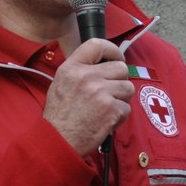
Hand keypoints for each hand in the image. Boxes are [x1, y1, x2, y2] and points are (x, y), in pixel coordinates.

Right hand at [44, 38, 132, 156]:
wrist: (58, 141)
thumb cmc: (59, 116)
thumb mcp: (60, 83)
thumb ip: (80, 71)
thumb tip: (103, 64)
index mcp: (72, 68)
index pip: (97, 44)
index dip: (112, 50)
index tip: (116, 58)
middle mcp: (86, 76)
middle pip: (121, 67)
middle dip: (119, 81)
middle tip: (110, 93)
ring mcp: (100, 92)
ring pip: (128, 87)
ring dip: (121, 99)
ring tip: (106, 109)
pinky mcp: (110, 109)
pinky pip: (127, 107)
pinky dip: (120, 117)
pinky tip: (106, 121)